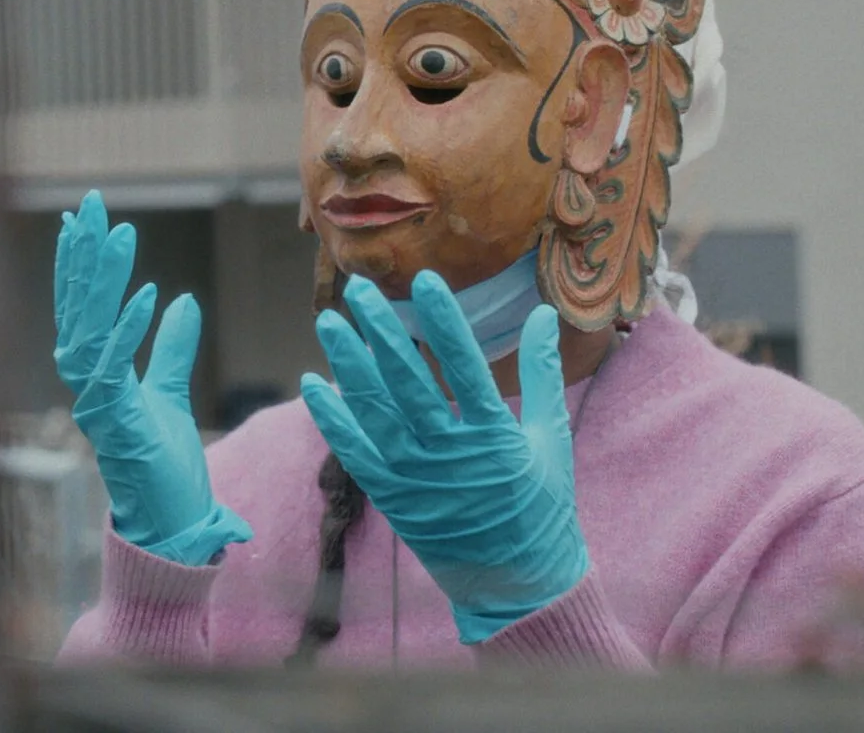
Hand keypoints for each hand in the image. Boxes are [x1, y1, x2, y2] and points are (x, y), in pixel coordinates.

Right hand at [54, 191, 251, 566]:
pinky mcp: (117, 426)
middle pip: (75, 309)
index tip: (83, 221)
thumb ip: (170, 349)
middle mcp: (87, 388)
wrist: (173, 529)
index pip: (81, 309)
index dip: (80, 264)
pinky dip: (127, 331)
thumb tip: (181, 302)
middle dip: (81, 254)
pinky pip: (114, 370)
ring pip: (87, 329)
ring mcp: (97, 407)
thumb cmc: (166, 472)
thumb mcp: (170, 395)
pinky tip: (148, 293)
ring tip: (117, 233)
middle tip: (90, 204)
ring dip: (102, 280)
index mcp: (97, 378)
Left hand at [300, 272, 588, 643]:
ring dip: (348, 364)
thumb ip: (542, 374)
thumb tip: (541, 314)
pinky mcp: (391, 498)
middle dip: (380, 331)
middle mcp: (448, 454)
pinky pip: (354, 452)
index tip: (423, 280)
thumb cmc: (542, 506)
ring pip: (373, 410)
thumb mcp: (550, 438)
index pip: (464, 365)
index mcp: (493, 436)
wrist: (517, 584)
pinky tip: (313, 385)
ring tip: (328, 322)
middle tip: (358, 289)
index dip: (442, 320)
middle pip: (407, 380)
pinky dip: (332, 419)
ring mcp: (414, 478)